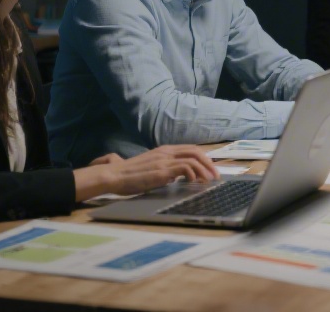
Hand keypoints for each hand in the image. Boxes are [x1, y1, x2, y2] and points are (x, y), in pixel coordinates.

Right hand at [73, 145, 218, 200]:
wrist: (113, 175)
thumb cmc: (129, 175)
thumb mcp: (151, 167)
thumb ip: (165, 168)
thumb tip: (177, 176)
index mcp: (164, 150)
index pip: (191, 149)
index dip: (204, 158)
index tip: (211, 170)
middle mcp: (166, 152)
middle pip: (196, 151)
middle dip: (209, 163)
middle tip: (216, 176)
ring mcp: (164, 160)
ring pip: (193, 158)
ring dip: (205, 170)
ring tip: (210, 181)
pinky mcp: (161, 170)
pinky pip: (184, 167)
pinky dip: (193, 173)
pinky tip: (194, 182)